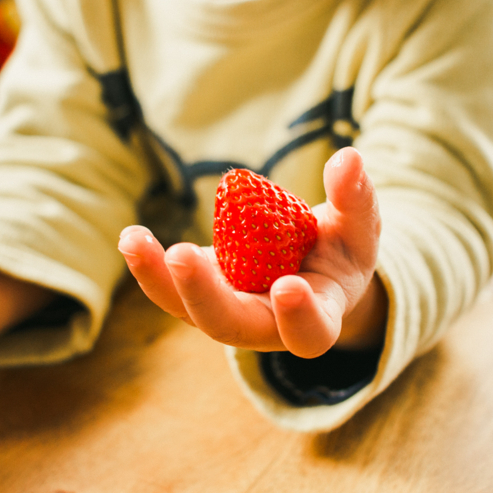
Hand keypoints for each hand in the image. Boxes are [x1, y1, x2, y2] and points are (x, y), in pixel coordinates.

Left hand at [118, 147, 386, 358]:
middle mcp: (266, 327)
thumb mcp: (359, 226)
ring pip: (188, 311)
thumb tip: (349, 159)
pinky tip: (132, 237)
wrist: (314, 271)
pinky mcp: (202, 294)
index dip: (300, 317)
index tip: (288, 287)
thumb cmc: (342, 250)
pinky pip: (171, 288)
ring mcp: (229, 312)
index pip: (310, 333)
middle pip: (230, 327)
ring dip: (159, 280)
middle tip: (182, 254)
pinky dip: (149, 264)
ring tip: (134, 240)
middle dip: (204, 296)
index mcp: (318, 318)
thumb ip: (356, 198)